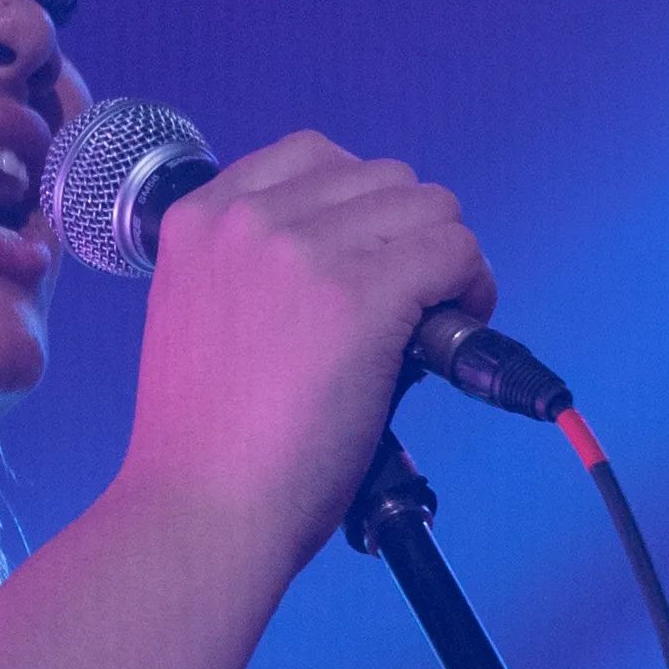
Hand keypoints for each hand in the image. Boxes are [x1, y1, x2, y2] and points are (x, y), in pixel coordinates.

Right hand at [122, 132, 496, 580]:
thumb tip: (353, 255)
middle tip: (411, 304)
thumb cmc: (206, 447)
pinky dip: (471, 290)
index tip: (370, 258)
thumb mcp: (198, 316)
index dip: (360, 207)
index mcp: (197, 219)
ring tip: (433, 324)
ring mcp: (302, 252)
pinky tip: (452, 334)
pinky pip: (454, 252)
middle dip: (408, 235)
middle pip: (383, 177)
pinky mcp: (359, 296)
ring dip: (446, 260)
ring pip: (430, 207)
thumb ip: (252, 268)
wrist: (200, 513)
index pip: (313, 156)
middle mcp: (247, 220)